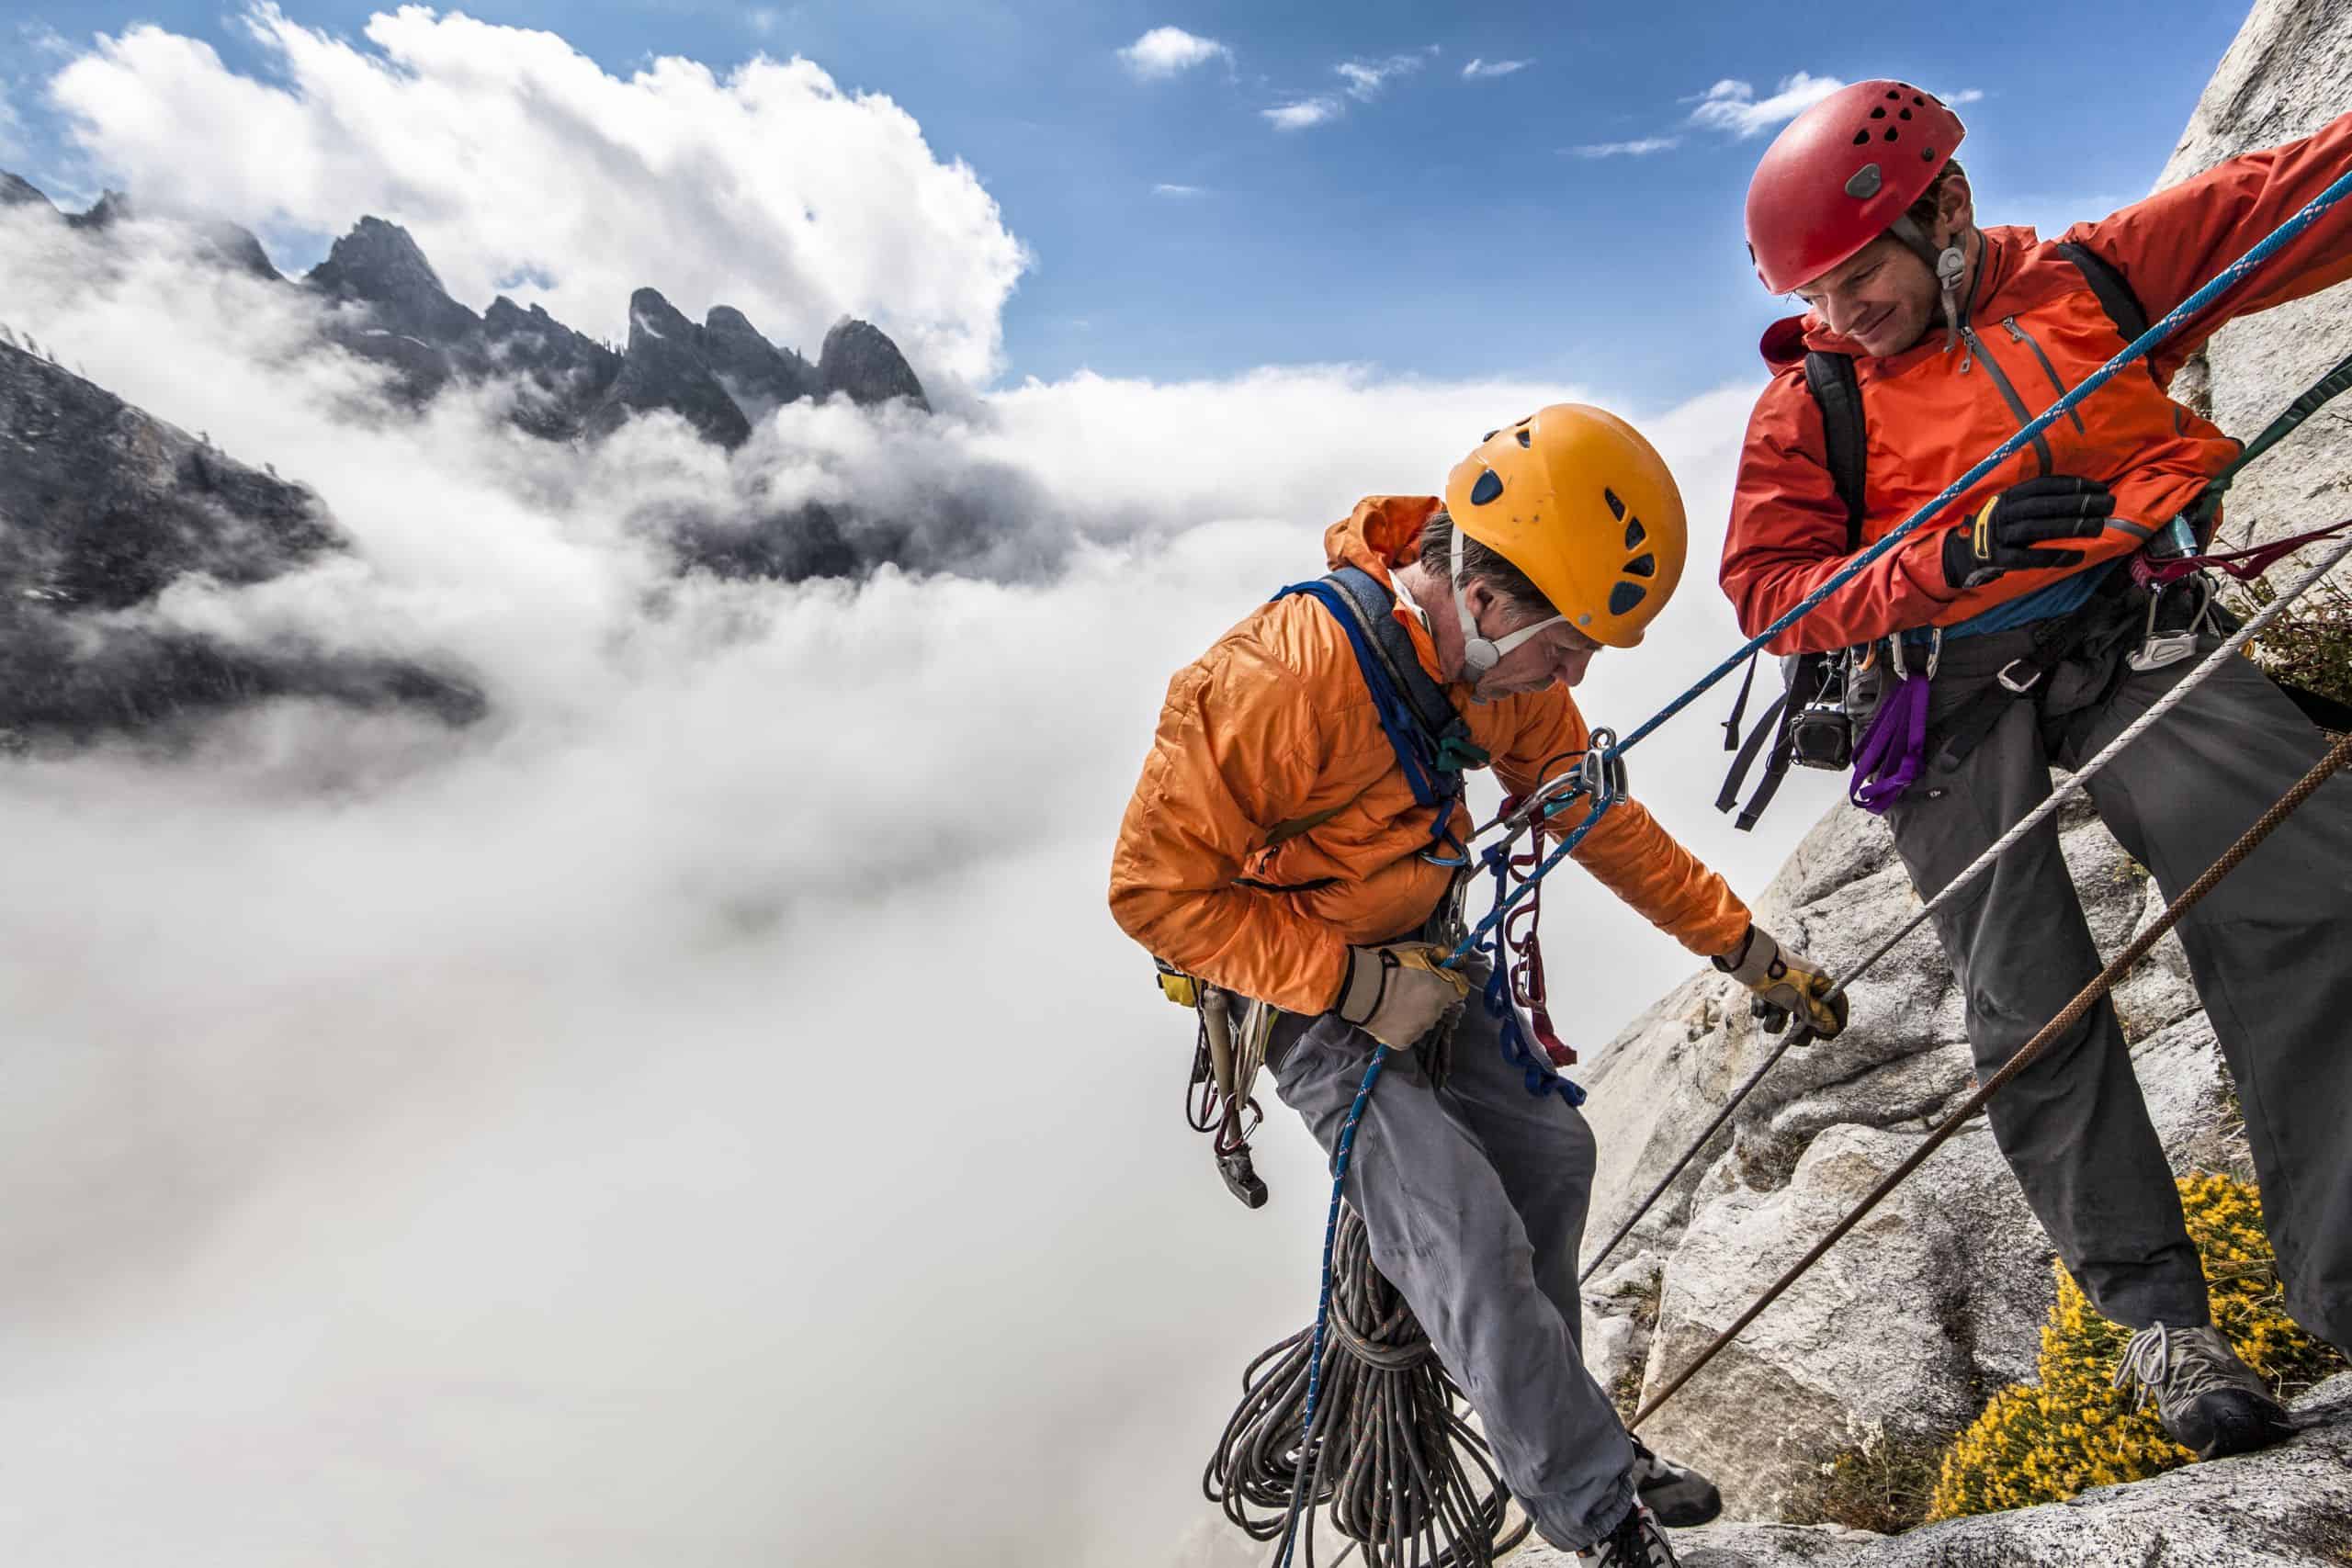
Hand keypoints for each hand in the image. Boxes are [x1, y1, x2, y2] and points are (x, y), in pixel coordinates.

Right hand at [1335, 943, 1471, 1049]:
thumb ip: (1438, 954)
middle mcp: (1435, 1013)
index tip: (1437, 978)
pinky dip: (1402, 1026)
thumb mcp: (1416, 949)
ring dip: (1416, 1012)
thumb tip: (1449, 957)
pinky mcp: (1404, 1041)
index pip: (1460, 989)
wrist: (1359, 988)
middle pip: (1440, 1005)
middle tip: (1409, 987)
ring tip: (1395, 1002)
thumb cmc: (1387, 965)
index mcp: (1442, 991)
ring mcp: (1420, 1029)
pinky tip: (1389, 1014)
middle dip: (1431, 997)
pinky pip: (1409, 1033)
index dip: (1449, 981)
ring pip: (1424, 1020)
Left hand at [1714, 925, 1847, 1038]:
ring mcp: (1783, 987)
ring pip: (1785, 1015)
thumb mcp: (1800, 1000)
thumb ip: (1816, 1016)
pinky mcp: (1766, 989)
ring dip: (1777, 1020)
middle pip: (1810, 1016)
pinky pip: (1767, 1009)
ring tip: (1771, 1013)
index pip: (1836, 1003)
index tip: (1825, 1036)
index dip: (1835, 1021)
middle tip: (1795, 1038)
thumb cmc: (1778, 976)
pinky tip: (1758, 1000)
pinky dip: (1762, 1009)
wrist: (1747, 957)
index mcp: (1818, 981)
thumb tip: (1831, 1027)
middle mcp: (1803, 984)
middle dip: (1801, 1030)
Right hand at [1940, 475, 2114, 590]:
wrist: (1963, 554)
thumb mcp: (2014, 507)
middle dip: (2078, 503)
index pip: (2044, 486)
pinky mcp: (1998, 558)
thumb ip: (2040, 501)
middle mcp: (2003, 512)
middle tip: (2108, 505)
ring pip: (2036, 528)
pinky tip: (2077, 556)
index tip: (2100, 488)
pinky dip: (2053, 556)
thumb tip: (2084, 496)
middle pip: (2043, 505)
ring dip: (2069, 526)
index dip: (2073, 485)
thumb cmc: (2000, 529)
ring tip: (2098, 527)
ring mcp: (1999, 535)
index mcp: (2009, 496)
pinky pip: (2028, 557)